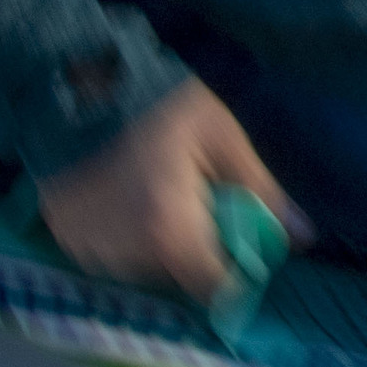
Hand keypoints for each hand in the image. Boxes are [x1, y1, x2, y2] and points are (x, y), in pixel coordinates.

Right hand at [38, 79, 307, 301]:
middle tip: (200, 202)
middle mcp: (123, 251)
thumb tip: (302, 237)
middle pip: (179, 278)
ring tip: (163, 194)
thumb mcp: (223, 136)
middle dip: (198, 250)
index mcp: (168, 229)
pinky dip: (126, 237)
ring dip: (161, 246)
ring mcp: (86, 246)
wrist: (80, 78)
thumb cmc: (160, 104)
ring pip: (144, 270)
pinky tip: (130, 199)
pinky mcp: (64, 235)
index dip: (235, 272)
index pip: (213, 288)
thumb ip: (262, 191)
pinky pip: (109, 256)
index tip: (241, 244)